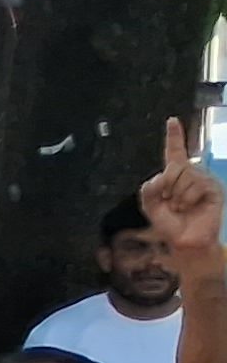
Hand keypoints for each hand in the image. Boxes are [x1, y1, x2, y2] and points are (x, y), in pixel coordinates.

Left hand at [144, 116, 222, 255]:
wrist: (183, 241)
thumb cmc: (170, 223)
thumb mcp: (151, 204)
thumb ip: (149, 188)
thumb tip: (161, 177)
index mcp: (176, 176)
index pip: (175, 152)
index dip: (174, 136)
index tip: (172, 121)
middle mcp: (192, 174)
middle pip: (174, 166)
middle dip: (166, 186)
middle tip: (170, 201)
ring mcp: (205, 180)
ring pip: (185, 176)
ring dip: (177, 195)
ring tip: (181, 207)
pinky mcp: (214, 188)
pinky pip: (196, 185)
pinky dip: (187, 199)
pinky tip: (190, 207)